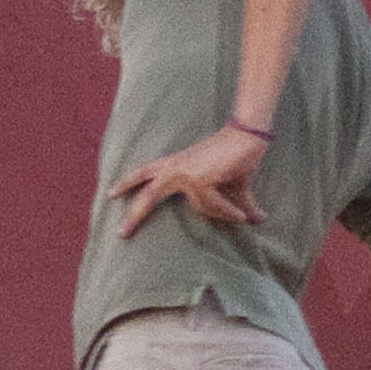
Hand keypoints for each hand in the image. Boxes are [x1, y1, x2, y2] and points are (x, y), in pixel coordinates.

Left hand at [113, 125, 268, 236]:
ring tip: (241, 216)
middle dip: (135, 215)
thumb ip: (234, 204)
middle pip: (149, 193)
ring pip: (201, 206)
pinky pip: (215, 205)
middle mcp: (176, 168)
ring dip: (225, 213)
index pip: (144, 173)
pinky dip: (230, 211)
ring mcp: (187, 173)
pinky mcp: (201, 178)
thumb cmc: (236, 155)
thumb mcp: (230, 183)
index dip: (128, 183)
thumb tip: (258, 220)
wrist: (247, 135)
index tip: (112, 194)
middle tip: (121, 234)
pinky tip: (243, 216)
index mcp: (174, 164)